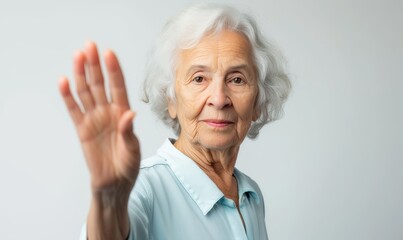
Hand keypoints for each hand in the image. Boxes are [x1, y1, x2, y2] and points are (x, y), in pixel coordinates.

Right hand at [59, 42, 139, 193]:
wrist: (114, 184)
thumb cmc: (128, 166)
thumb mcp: (133, 150)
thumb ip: (129, 132)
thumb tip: (129, 114)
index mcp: (123, 114)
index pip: (118, 87)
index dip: (114, 71)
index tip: (109, 53)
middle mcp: (108, 112)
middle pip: (100, 84)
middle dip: (95, 65)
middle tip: (90, 46)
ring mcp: (94, 119)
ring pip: (86, 92)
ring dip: (81, 74)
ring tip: (77, 56)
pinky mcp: (82, 129)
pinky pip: (73, 110)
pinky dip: (67, 96)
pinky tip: (64, 81)